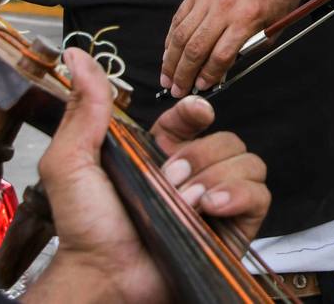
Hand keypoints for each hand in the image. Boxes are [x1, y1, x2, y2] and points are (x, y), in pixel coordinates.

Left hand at [29, 49, 268, 302]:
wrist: (106, 276)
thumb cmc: (87, 227)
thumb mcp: (73, 161)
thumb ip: (86, 108)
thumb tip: (78, 57)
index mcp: (162, 155)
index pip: (196, 118)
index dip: (198, 111)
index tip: (194, 113)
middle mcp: (195, 174)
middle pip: (226, 137)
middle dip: (199, 156)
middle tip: (168, 181)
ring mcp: (218, 200)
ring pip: (247, 160)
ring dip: (216, 178)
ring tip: (186, 203)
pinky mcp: (237, 225)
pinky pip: (260, 193)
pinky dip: (237, 195)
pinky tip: (209, 209)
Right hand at [161, 0, 332, 96]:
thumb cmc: (279, 4)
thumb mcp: (271, 33)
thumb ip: (243, 53)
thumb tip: (214, 76)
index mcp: (248, 16)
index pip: (220, 55)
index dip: (208, 75)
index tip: (201, 88)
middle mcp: (226, 3)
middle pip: (196, 46)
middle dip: (183, 73)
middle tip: (176, 90)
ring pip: (182, 33)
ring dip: (171, 60)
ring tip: (167, 78)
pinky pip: (180, 17)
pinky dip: (172, 39)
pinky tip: (170, 55)